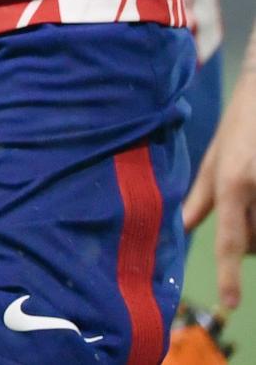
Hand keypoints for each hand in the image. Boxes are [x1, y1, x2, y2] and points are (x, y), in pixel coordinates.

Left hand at [186, 46, 255, 310]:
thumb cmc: (242, 124)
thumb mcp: (215, 156)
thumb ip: (200, 195)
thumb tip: (180, 226)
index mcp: (232, 181)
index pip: (231, 238)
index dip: (230, 273)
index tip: (229, 303)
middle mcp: (255, 187)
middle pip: (255, 242)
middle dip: (247, 235)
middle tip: (242, 196)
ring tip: (251, 182)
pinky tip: (255, 182)